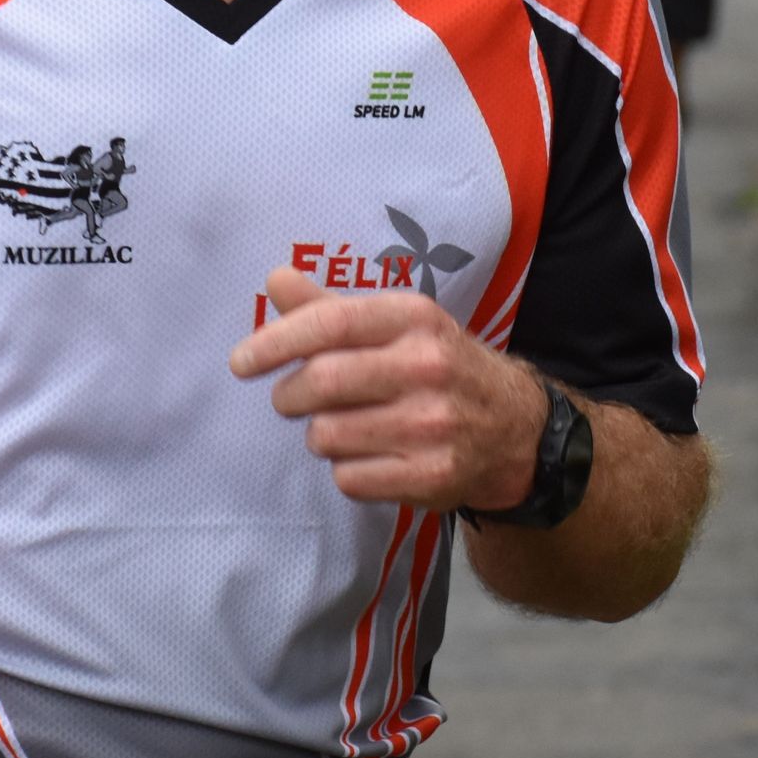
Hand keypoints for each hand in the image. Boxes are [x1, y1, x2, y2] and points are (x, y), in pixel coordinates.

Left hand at [228, 265, 540, 511]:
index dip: (275, 342)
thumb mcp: (398, 326)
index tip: (242, 362)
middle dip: (289, 395)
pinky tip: (369, 456)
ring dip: (319, 434)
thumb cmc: (439, 367)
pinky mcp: (434, 476)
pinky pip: (350, 479)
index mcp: (415, 318)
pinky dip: (346, 470)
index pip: (330, 322)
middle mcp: (428, 367)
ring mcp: (434, 425)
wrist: (515, 428)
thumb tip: (275, 278)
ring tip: (342, 427)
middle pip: (321, 381)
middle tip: (291, 399)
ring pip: (328, 436)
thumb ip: (331, 307)